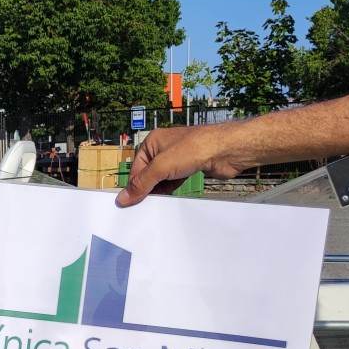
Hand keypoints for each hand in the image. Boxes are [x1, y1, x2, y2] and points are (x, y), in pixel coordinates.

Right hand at [114, 124, 241, 206]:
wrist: (225, 150)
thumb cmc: (195, 148)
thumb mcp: (161, 167)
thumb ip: (141, 183)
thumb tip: (123, 198)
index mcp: (152, 142)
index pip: (136, 169)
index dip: (135, 186)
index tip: (133, 203)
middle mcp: (163, 148)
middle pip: (148, 175)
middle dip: (147, 189)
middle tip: (145, 206)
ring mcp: (177, 158)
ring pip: (161, 179)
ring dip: (160, 191)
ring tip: (158, 203)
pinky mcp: (188, 167)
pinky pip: (173, 182)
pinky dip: (170, 190)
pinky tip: (169, 198)